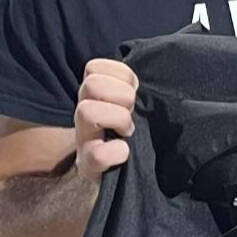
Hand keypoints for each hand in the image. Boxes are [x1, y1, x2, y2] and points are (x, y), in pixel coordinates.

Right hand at [73, 57, 135, 179]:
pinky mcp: (88, 166)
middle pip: (90, 84)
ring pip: (86, 111)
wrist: (126, 175)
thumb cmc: (133, 134)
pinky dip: (116, 152)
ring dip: (117, 118)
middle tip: (133, 113)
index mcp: (94, 96)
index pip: (94, 67)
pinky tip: (125, 153)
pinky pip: (97, 154)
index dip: (121, 75)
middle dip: (121, 95)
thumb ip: (134, 86)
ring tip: (129, 132)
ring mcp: (83, 139)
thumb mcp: (133, 105)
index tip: (135, 91)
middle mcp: (83, 114)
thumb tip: (153, 62)